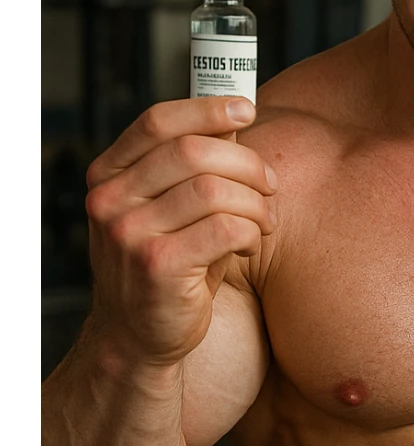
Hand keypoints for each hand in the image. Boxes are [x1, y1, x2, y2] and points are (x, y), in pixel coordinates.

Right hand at [84, 97, 277, 365]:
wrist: (138, 336)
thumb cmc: (169, 262)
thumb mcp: (170, 207)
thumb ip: (194, 166)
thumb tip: (235, 113)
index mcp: (109, 175)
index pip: (158, 122)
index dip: (207, 109)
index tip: (246, 110)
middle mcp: (110, 200)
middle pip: (194, 152)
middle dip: (247, 164)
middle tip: (270, 185)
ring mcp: (129, 234)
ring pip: (215, 190)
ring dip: (255, 203)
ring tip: (263, 221)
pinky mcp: (158, 266)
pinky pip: (226, 228)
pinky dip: (251, 232)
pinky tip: (249, 244)